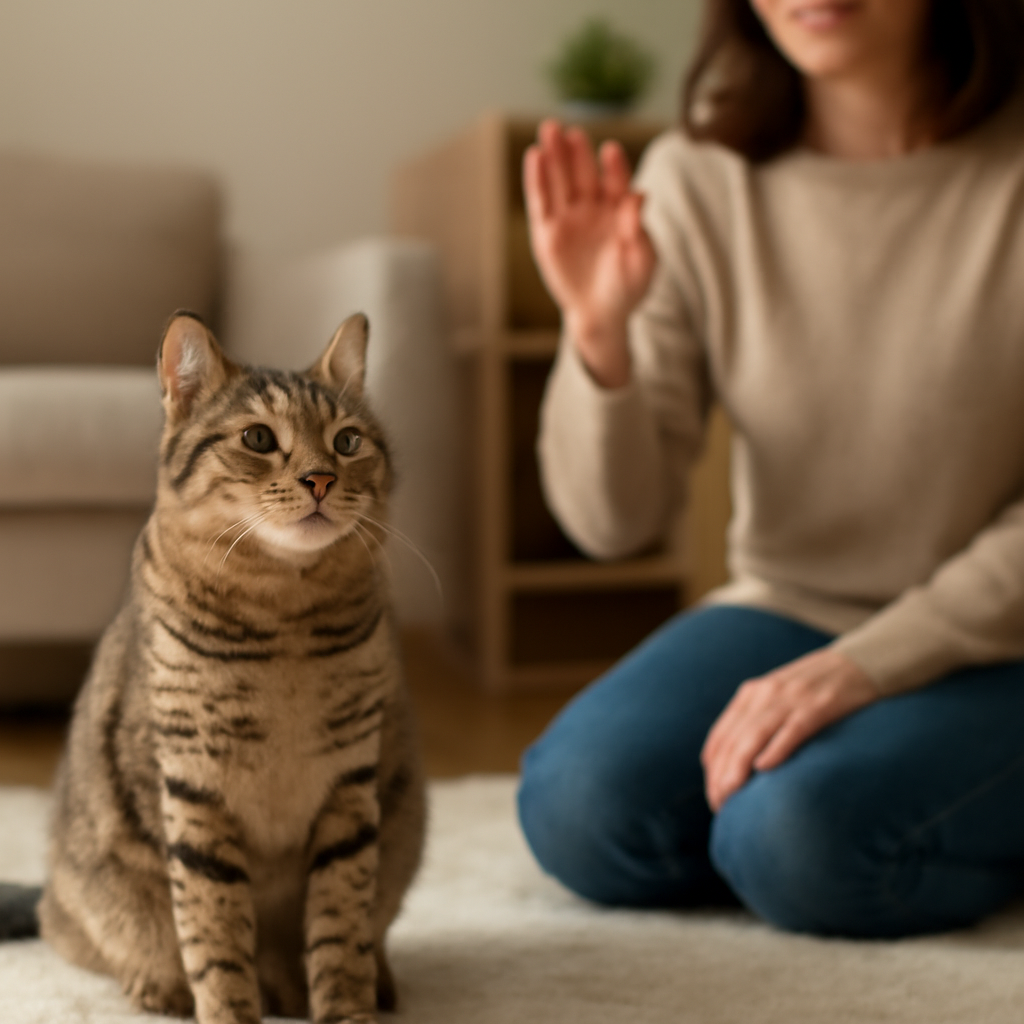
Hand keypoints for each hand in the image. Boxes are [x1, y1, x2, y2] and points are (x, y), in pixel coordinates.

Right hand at [523, 120, 656, 387]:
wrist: (602, 316)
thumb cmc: (628, 288)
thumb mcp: (642, 261)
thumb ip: (639, 229)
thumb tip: (639, 195)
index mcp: (619, 209)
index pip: (616, 181)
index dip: (613, 166)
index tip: (609, 151)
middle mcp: (592, 208)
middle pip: (583, 173)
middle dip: (577, 151)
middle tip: (571, 129)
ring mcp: (569, 218)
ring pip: (560, 181)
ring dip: (554, 155)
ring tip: (549, 130)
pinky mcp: (547, 233)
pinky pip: (541, 202)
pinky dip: (537, 180)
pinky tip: (534, 157)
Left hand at [700, 647, 878, 812]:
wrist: (858, 662)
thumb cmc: (814, 689)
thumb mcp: (776, 699)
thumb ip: (754, 722)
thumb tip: (731, 761)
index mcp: (751, 694)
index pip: (721, 736)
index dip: (712, 768)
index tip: (713, 795)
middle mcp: (765, 694)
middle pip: (734, 739)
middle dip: (721, 775)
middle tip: (719, 805)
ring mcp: (791, 698)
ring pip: (755, 735)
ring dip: (738, 768)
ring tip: (731, 794)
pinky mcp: (819, 705)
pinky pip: (793, 728)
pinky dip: (776, 747)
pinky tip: (763, 768)